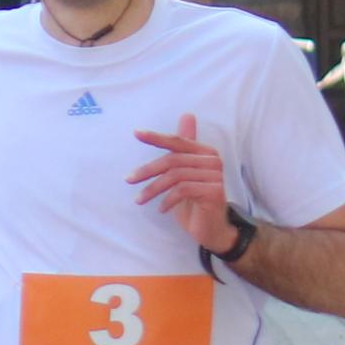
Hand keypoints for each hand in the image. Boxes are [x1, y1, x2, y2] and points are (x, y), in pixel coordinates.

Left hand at [127, 110, 235, 253]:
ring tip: (140, 200)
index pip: (177, 141)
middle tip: (129, 180)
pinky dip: (168, 200)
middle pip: (172, 159)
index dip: (156, 137)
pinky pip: (183, 190)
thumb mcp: (182, 175)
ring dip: (153, 189)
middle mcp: (212, 160)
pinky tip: (161, 209)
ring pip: (175, 176)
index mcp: (205, 152)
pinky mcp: (214, 190)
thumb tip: (187, 115)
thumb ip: (181, 150)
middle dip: (148, 170)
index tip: (136, 133)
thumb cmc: (194, 202)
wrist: (211, 230)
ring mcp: (215, 175)